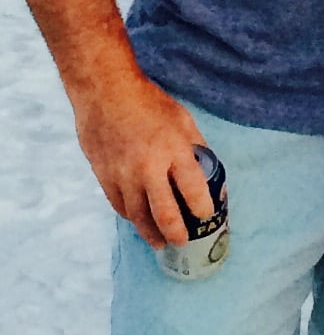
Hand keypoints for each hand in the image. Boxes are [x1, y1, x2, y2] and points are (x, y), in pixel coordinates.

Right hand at [71, 63, 210, 248]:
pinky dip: (131, 217)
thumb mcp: (183, 121)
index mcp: (174, 151)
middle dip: (177, 234)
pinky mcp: (103, 175)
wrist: (104, 91)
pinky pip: (119, 205)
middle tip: (183, 242)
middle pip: (165, 214)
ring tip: (160, 243)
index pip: (194, 191)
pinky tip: (139, 221)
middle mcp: (148, 167)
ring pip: (138, 216)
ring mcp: (123, 174)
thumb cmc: (148, 103)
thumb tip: (208, 173)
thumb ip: (195, 148)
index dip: (203, 210)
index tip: (206, 216)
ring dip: (151, 233)